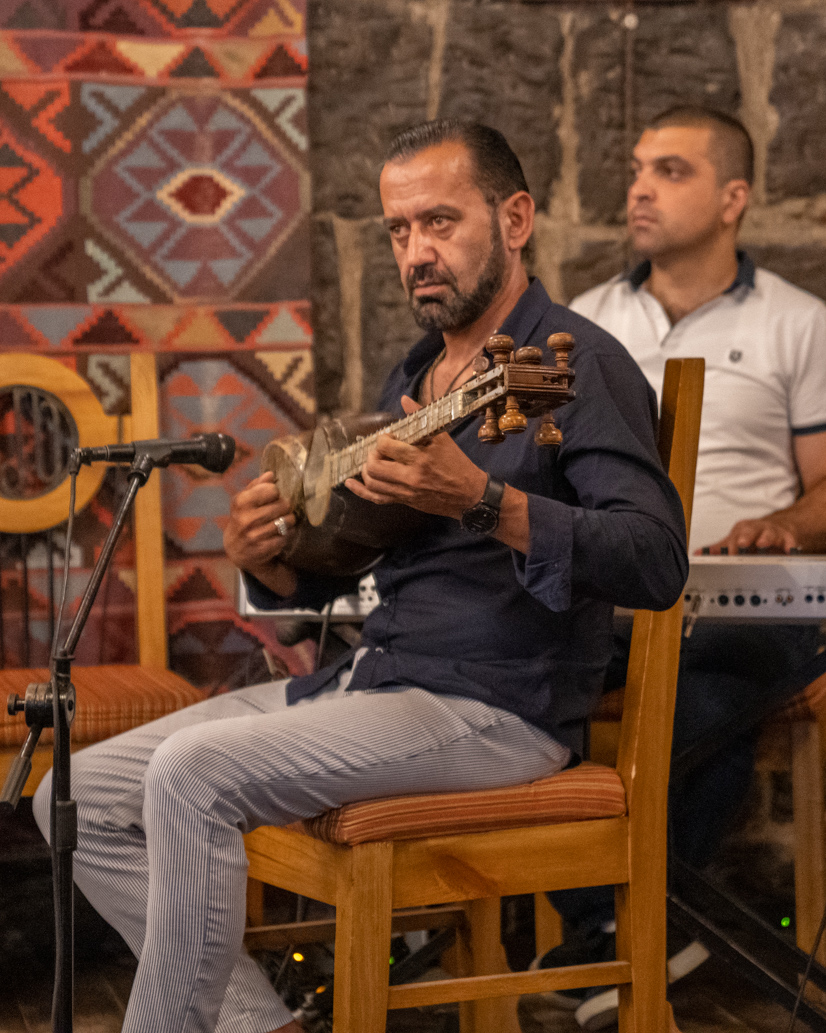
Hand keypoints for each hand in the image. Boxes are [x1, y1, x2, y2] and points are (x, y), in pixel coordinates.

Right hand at [223, 471, 297, 570]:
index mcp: (241, 502)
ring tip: (282, 521)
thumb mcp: (244, 501)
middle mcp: (246, 519)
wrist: (236, 549)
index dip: (275, 492)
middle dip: (285, 506)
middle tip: (280, 510)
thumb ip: (257, 486)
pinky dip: (287, 534)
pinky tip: (280, 533)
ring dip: (288, 520)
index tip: (271, 497)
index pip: (272, 489)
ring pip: (287, 521)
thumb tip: (270, 474)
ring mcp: (255, 535)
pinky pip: (286, 536)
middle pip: (284, 504)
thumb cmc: (243, 519)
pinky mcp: (263, 549)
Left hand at [344, 395, 486, 518]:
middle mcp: (411, 476)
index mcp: (421, 457)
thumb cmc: (456, 463)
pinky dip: (360, 491)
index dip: (382, 439)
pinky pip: (377, 499)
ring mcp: (406, 492)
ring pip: (373, 483)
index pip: (387, 447)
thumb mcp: (442, 438)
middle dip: (372, 455)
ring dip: (367, 470)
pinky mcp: (404, 501)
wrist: (469, 494)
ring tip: (374, 462)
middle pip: (375, 467)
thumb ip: (420, 417)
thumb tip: (404, 399)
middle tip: (380, 451)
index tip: (389, 437)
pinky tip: (349, 483)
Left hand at [700, 516, 798, 554]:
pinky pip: (789, 541)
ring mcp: (772, 532)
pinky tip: (788, 550)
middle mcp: (756, 529)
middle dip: (745, 537)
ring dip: (765, 538)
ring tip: (762, 544)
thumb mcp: (736, 540)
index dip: (729, 548)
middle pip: (749, 531)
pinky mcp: (788, 538)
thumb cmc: (754, 535)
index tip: (725, 556)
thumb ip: (719, 548)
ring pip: (769, 533)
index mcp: (741, 531)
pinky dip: (789, 545)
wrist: (780, 526)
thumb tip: (697, 554)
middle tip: (741, 544)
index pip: (733, 538)